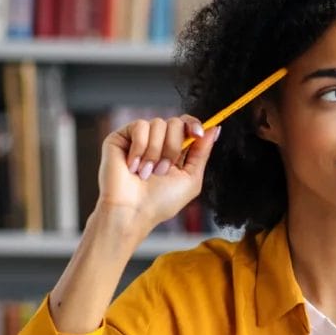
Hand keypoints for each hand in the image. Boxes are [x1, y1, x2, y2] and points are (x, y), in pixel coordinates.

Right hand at [95, 115, 219, 232]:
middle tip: (162, 170)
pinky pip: (140, 126)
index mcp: (175, 151)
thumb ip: (202, 152)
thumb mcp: (191, 178)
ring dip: (156, 152)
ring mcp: (139, 139)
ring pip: (158, 124)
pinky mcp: (121, 138)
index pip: (187, 124)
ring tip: (146, 173)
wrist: (132, 212)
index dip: (194, 124)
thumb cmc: (161, 202)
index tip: (197, 134)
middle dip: (173, 147)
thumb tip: (214, 128)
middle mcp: (158, 142)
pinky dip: (140, 148)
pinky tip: (133, 166)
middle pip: (175, 122)